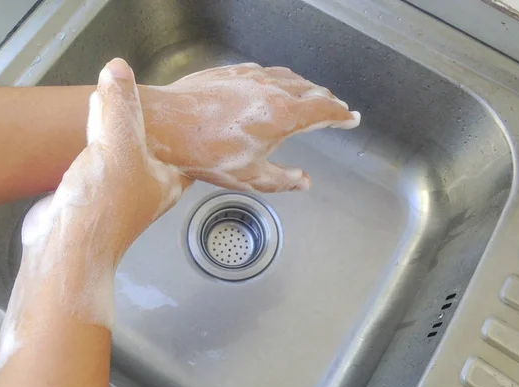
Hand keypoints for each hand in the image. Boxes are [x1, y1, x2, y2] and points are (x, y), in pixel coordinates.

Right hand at [22, 58, 187, 263]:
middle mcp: (149, 187)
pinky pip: (97, 160)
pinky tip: (85, 126)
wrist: (63, 246)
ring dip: (115, 131)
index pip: (186, 148)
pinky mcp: (92, 193)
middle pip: (152, 146)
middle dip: (146, 123)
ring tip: (111, 102)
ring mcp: (119, 191)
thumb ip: (120, 107)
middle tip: (141, 96)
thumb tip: (118, 66)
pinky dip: (93, 142)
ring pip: (123, 152)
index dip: (185, 126)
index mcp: (169, 180)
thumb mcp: (119, 145)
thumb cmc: (105, 203)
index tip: (180, 105)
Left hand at [139, 63, 359, 191]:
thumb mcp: (250, 177)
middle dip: (326, 99)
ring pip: (288, 78)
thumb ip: (283, 180)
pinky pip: (265, 71)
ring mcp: (250, 77)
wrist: (166, 125)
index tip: (352, 118)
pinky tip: (274, 82)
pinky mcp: (230, 72)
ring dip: (305, 86)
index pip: (324, 110)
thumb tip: (304, 182)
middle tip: (335, 107)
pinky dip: (280, 78)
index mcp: (283, 116)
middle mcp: (271, 90)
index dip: (341, 115)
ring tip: (311, 93)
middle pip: (310, 90)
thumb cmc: (205, 153)